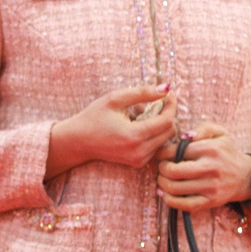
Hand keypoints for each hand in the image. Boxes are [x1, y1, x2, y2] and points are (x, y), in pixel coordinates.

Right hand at [48, 83, 176, 176]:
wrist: (79, 141)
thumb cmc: (95, 117)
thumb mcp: (115, 99)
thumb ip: (142, 92)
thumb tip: (166, 88)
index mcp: (133, 136)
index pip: (166, 121)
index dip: (171, 105)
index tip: (169, 94)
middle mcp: (139, 152)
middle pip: (170, 131)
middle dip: (167, 114)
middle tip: (156, 102)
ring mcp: (140, 160)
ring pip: (165, 139)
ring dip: (160, 124)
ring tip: (142, 114)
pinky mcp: (139, 163)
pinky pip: (157, 146)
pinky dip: (153, 134)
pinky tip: (138, 126)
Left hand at [156, 123, 250, 211]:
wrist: (245, 176)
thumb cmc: (226, 153)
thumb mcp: (220, 133)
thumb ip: (203, 128)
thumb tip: (185, 136)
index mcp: (210, 149)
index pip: (176, 151)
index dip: (162, 153)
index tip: (160, 155)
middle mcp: (210, 168)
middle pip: (172, 171)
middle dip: (161, 169)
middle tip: (161, 167)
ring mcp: (210, 187)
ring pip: (175, 188)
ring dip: (162, 184)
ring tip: (162, 179)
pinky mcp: (210, 201)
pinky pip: (184, 205)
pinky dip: (169, 200)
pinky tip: (164, 194)